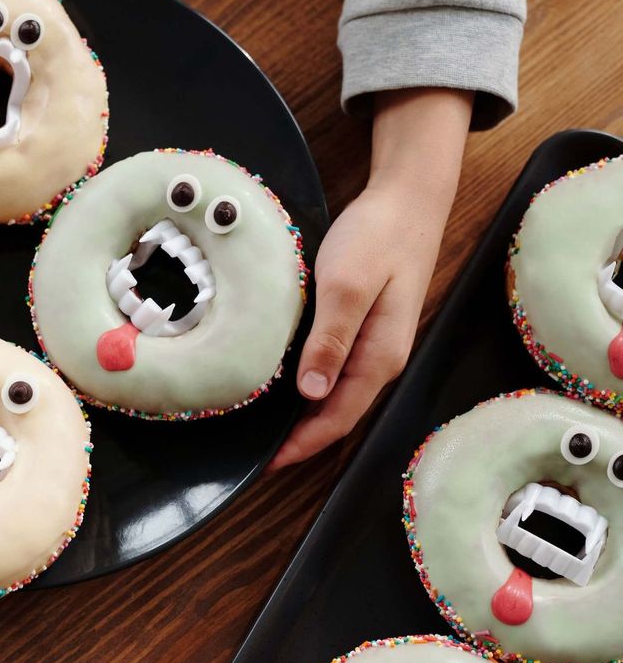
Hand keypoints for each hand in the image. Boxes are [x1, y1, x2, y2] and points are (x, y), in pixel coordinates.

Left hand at [270, 88, 473, 469]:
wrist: (408, 198)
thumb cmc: (379, 236)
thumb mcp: (347, 284)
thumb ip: (332, 338)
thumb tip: (312, 393)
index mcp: (380, 356)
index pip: (338, 417)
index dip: (303, 445)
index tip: (265, 464)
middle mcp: (379, 358)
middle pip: (337, 414)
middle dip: (300, 440)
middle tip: (254, 457)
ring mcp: (372, 344)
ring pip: (335, 395)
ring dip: (302, 418)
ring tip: (261, 432)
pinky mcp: (362, 326)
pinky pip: (333, 371)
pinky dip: (308, 388)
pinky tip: (281, 387)